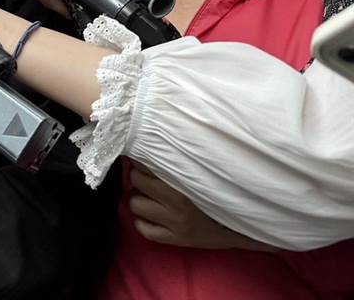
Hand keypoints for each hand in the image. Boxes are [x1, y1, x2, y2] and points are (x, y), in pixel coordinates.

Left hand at [128, 165, 271, 249]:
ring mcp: (175, 223)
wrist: (243, 225)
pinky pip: (145, 231)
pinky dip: (143, 223)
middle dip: (139, 176)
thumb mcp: (205, 172)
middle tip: (147, 176)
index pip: (147, 162)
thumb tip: (158, 140)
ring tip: (149, 197)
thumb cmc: (222, 191)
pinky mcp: (175, 240)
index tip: (140, 153)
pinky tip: (151, 217)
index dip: (141, 158)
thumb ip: (183, 158)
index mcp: (185, 182)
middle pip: (136, 180)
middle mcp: (177, 203)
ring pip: (135, 205)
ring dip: (139, 199)